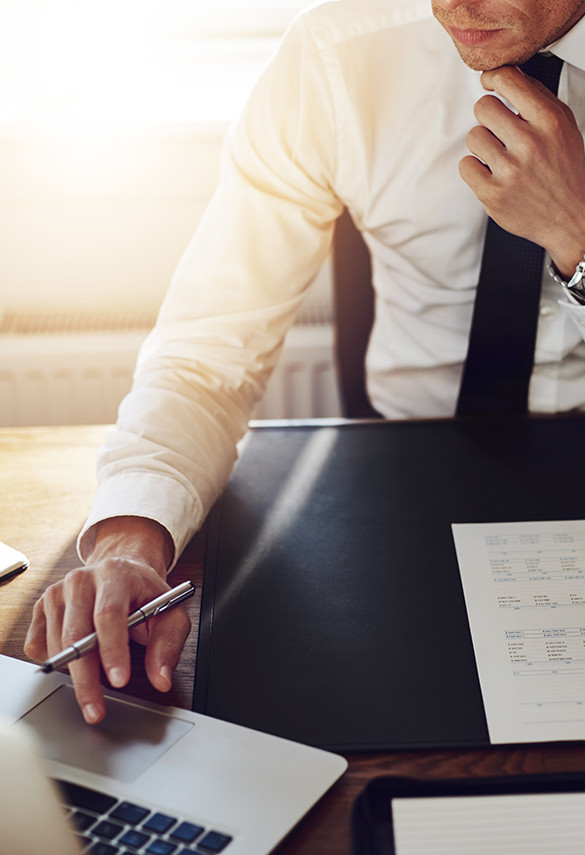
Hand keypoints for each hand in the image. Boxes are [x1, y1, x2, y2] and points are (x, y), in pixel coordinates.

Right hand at [24, 517, 190, 724]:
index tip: (119, 680)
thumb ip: (168, 644)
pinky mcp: (41, 607)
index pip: (109, 614)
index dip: (113, 650)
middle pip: (76, 634)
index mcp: (115, 574)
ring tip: (96, 680)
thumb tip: (160, 679)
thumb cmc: (144, 594)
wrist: (122, 571)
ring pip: (55, 644)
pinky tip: (76, 658)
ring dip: (73, 673)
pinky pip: (37, 646)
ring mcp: (56, 592)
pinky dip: (55, 662)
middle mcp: (81, 580)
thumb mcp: (170, 613)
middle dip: (86, 678)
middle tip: (96, 710)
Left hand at [459, 64, 584, 278]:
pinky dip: (475, 168)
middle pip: (483, 107)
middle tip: (499, 129)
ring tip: (500, 155)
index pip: (507, 80)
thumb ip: (537, 99)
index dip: (493, 78)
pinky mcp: (493, 194)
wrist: (570, 218)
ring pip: (473, 136)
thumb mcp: (564, 126)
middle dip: (489, 116)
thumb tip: (508, 76)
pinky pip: (466, 165)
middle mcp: (529, 143)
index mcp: (549, 121)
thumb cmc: (565, 171)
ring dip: (483, 144)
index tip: (490, 83)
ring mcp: (509, 171)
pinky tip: (491, 173)